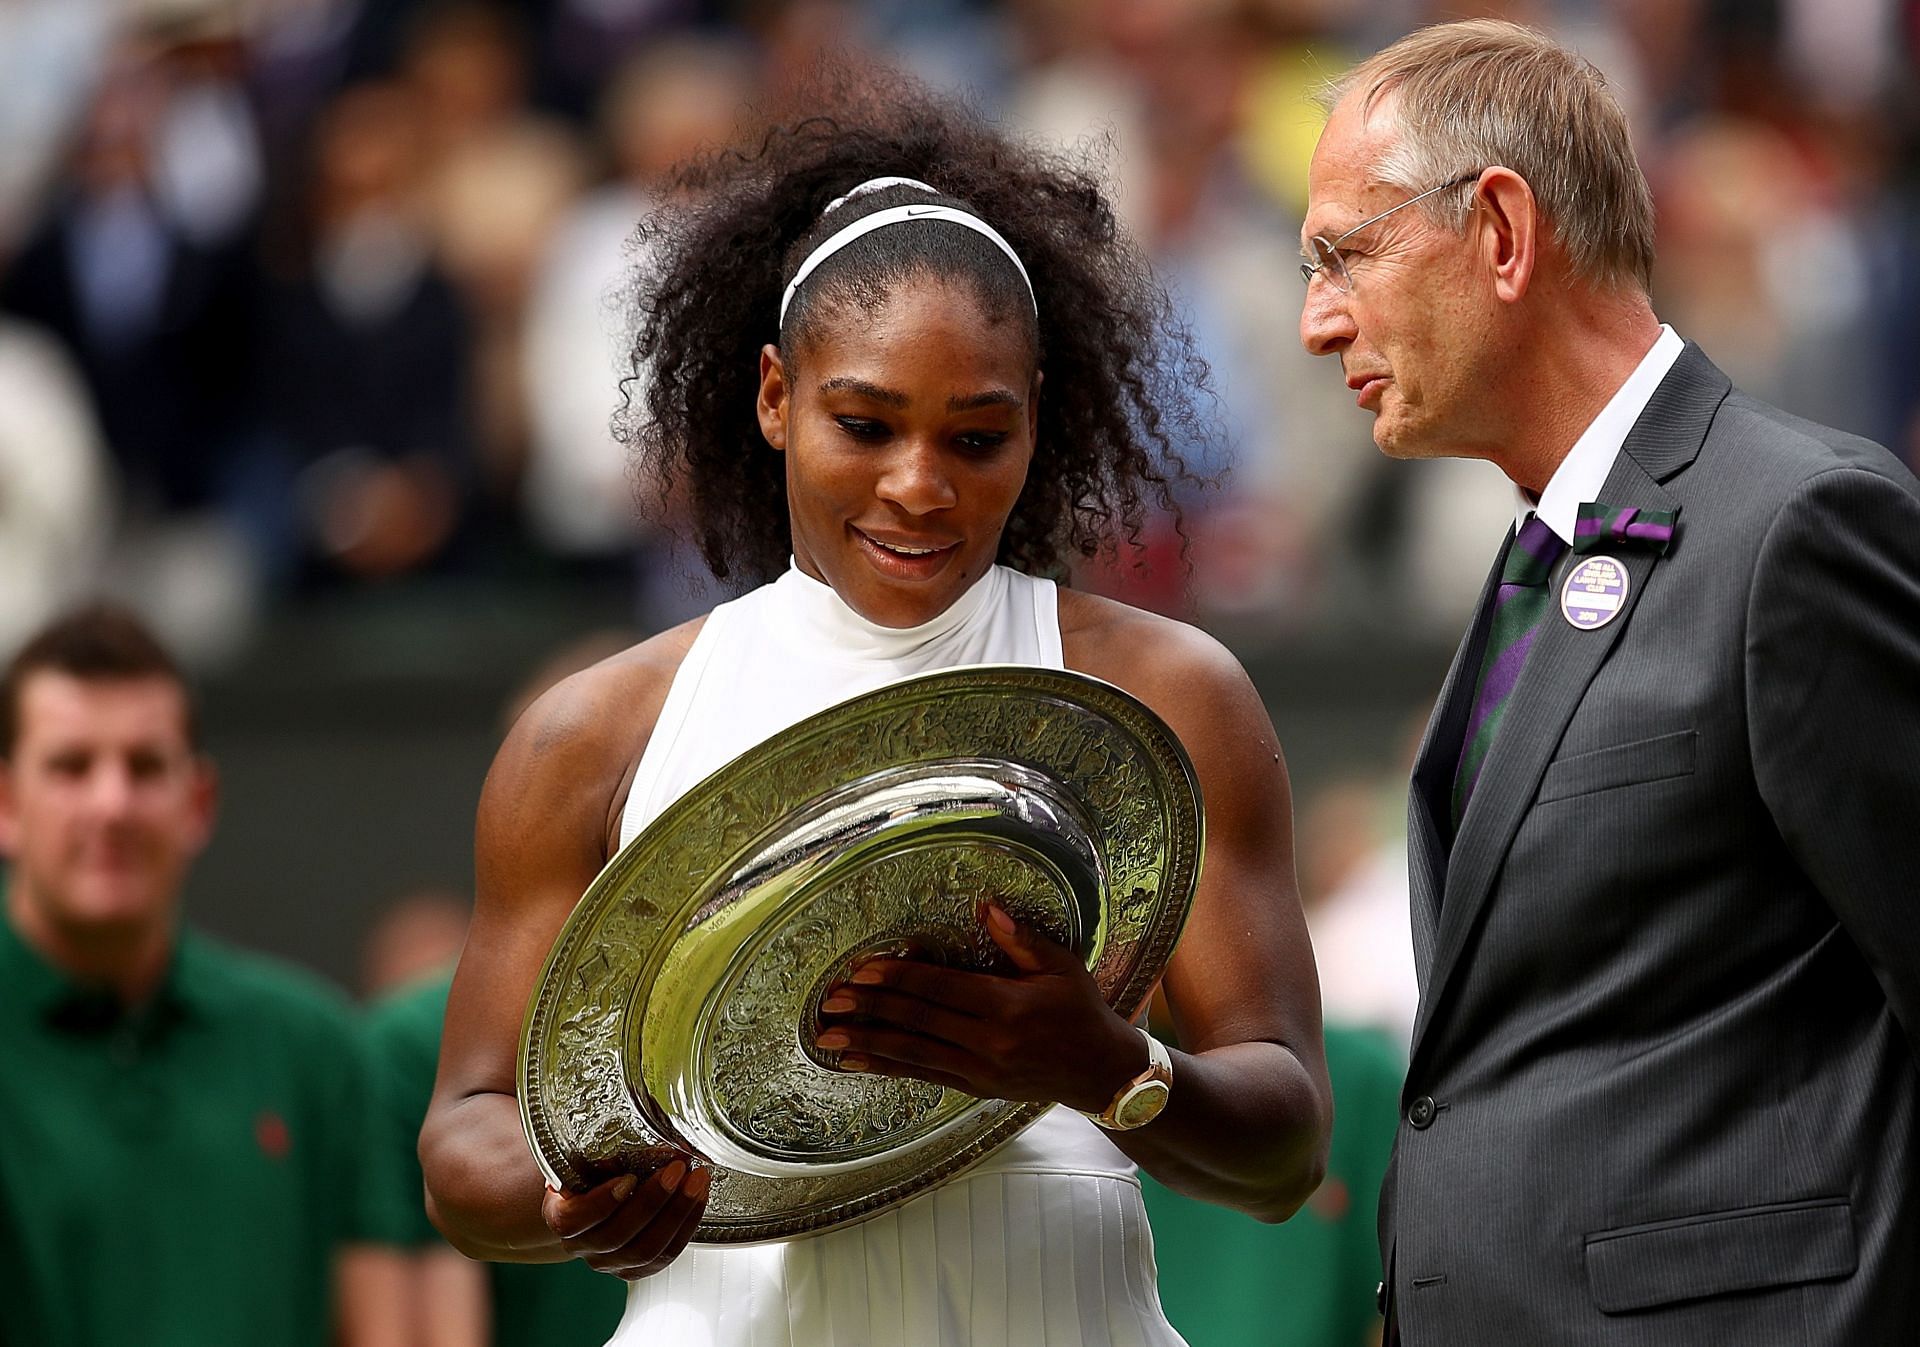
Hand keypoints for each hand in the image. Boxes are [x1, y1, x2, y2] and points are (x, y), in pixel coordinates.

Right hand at [541, 1158, 709, 1279]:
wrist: (595, 1197)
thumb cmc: (593, 1171)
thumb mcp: (589, 1154)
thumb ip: (606, 1143)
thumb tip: (646, 1109)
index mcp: (561, 1217)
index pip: (573, 1219)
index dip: (602, 1202)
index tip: (628, 1177)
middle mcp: (582, 1246)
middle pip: (618, 1235)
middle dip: (653, 1200)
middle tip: (678, 1168)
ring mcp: (610, 1262)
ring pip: (646, 1249)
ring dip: (677, 1212)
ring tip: (697, 1180)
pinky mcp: (637, 1269)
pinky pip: (666, 1254)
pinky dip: (687, 1225)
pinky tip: (699, 1197)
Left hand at [813, 902, 1144, 1112]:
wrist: (1101, 1072)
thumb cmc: (1081, 1011)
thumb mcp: (1061, 967)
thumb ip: (1021, 939)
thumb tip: (986, 906)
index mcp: (1007, 1006)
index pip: (941, 989)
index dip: (899, 979)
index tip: (862, 970)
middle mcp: (989, 1042)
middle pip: (919, 1021)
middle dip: (871, 1010)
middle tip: (831, 1000)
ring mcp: (979, 1070)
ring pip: (913, 1053)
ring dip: (868, 1042)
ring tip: (828, 1035)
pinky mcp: (974, 1087)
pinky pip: (923, 1075)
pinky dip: (887, 1068)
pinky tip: (856, 1061)